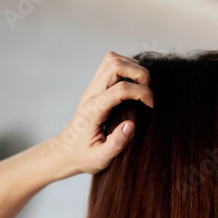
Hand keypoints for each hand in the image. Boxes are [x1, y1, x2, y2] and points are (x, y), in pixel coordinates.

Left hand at [49, 51, 153, 175]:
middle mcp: (91, 94)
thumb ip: (116, 143)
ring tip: (142, 86)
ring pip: (112, 59)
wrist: (65, 152)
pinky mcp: (95, 87)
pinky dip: (126, 68)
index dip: (142, 92)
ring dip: (132, 67)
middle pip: (115, 64)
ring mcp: (92, 88)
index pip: (120, 89)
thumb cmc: (84, 156)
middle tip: (148, 92)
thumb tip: (132, 125)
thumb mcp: (100, 158)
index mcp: (93, 111)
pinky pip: (110, 65)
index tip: (151, 106)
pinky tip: (133, 85)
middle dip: (139, 73)